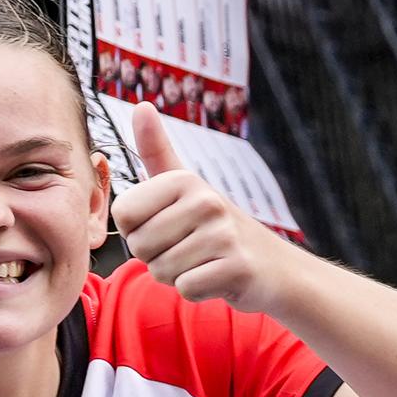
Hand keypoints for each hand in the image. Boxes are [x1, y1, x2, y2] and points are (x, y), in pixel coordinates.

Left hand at [118, 108, 302, 310]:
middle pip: (139, 246)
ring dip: (176, 276)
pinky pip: (186, 288)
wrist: (273, 266)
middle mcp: (205, 200)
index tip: (166, 227)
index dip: (137, 230)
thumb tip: (141, 105)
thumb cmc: (217, 227)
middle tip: (188, 249)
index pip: (123, 214)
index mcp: (184, 179)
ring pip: (161, 271)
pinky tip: (215, 278)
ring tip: (203, 262)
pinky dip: (196, 291)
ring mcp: (223, 234)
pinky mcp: (236, 267)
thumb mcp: (186, 186)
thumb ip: (157, 150)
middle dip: (156, 257)